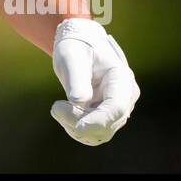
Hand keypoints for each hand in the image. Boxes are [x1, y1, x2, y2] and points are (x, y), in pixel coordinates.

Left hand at [50, 18, 139, 145]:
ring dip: (75, 127)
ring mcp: (118, 109)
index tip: (78, 127)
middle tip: (55, 107)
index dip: (99, 121)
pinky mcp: (107, 116)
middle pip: (107, 124)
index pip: (116, 107)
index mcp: (121, 78)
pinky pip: (94, 133)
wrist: (79, 47)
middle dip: (78, 122)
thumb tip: (78, 101)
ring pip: (99, 133)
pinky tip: (63, 113)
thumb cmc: (76, 47)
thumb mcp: (71, 56)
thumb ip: (76, 78)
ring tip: (57, 108)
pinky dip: (76, 128)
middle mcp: (125, 96)